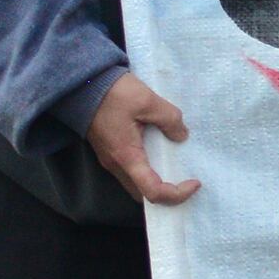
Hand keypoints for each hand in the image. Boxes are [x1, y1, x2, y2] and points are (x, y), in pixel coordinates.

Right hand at [84, 72, 199, 206]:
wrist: (83, 85)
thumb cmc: (113, 93)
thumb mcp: (148, 101)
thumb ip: (169, 119)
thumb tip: (181, 136)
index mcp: (126, 156)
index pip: (152, 192)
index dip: (177, 194)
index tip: (194, 182)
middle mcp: (116, 164)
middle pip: (143, 194)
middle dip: (167, 193)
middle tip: (187, 179)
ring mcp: (110, 159)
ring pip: (135, 183)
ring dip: (156, 181)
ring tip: (176, 167)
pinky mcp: (109, 150)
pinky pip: (130, 170)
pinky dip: (148, 170)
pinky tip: (160, 153)